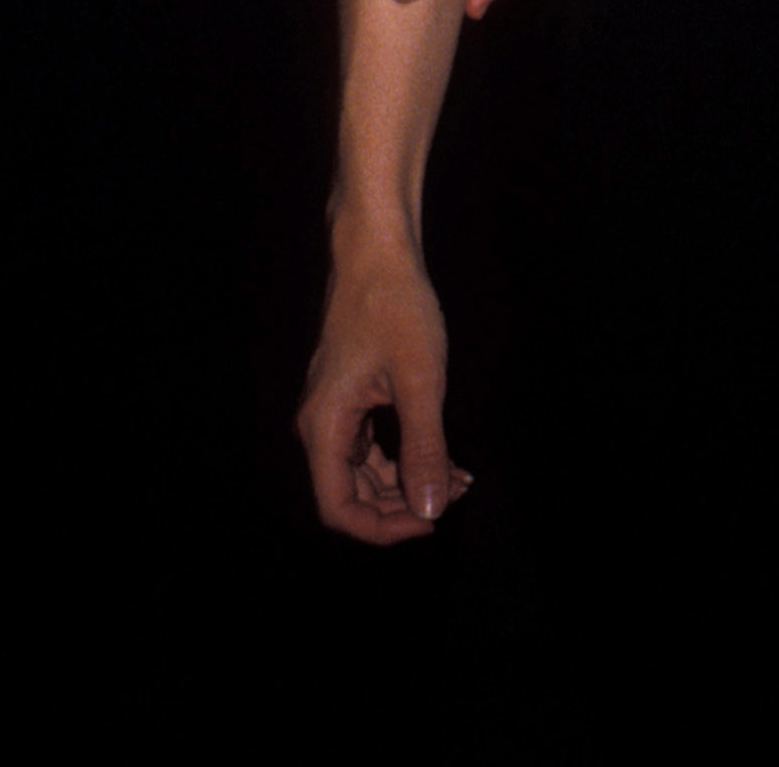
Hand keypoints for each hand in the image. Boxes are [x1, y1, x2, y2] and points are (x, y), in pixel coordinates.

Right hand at [299, 234, 469, 543]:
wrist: (377, 250)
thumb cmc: (395, 306)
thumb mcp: (420, 380)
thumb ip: (424, 447)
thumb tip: (430, 510)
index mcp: (324, 426)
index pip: (339, 508)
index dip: (383, 527)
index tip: (430, 519)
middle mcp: (320, 425)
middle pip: (353, 494)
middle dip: (405, 503)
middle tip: (455, 493)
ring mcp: (335, 410)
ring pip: (366, 472)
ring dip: (409, 481)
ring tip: (458, 478)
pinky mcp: (351, 397)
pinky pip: (373, 445)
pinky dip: (406, 455)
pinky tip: (443, 455)